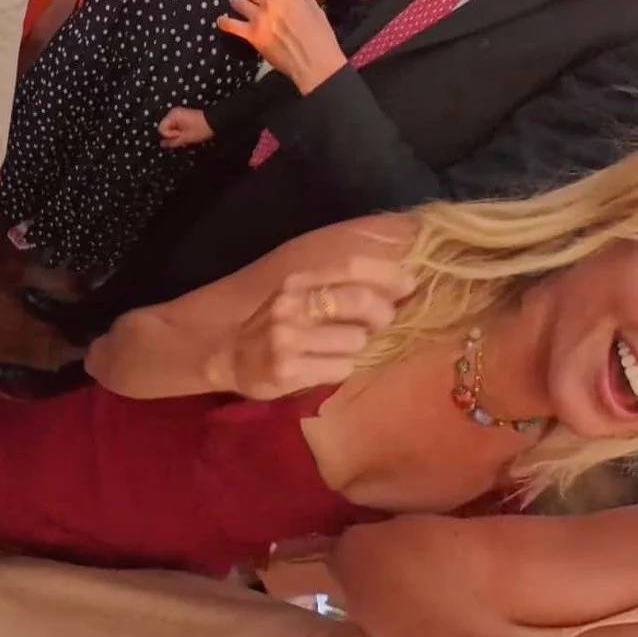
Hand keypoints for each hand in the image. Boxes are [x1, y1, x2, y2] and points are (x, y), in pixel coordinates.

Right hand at [157, 106, 212, 148]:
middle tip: (184, 137)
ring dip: (176, 134)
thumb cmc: (201, 129)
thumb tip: (162, 144)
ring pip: (170, 128)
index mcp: (173, 115)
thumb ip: (172, 142)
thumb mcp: (186, 138)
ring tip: (186, 136)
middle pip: (164, 128)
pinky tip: (187, 133)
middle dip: (173, 135)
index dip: (170, 135)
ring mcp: (177, 114)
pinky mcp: (182, 117)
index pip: (161, 129)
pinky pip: (175, 126)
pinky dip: (179, 131)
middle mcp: (173, 113)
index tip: (180, 135)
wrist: (214, 122)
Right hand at [219, 255, 416, 398]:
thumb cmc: (277, 323)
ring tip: (341, 348)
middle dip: (383, 315)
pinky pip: (341, 369)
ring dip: (359, 347)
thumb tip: (401, 283)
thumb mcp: (300, 293)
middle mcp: (292, 304)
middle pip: (361, 300)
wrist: (228, 355)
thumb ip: (340, 285)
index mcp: (297, 280)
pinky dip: (342, 369)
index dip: (388, 274)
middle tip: (379, 324)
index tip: (408, 285)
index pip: (352, 265)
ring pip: (356, 340)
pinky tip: (325, 366)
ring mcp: (288, 338)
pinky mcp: (288, 370)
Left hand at [220, 0, 347, 91]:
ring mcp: (259, 17)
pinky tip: (223, 21)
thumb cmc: (319, 36)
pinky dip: (224, 22)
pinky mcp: (251, 35)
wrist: (315, 61)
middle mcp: (270, 0)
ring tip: (240, 6)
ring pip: (237, 1)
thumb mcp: (314, 8)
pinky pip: (229, 24)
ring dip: (237, 3)